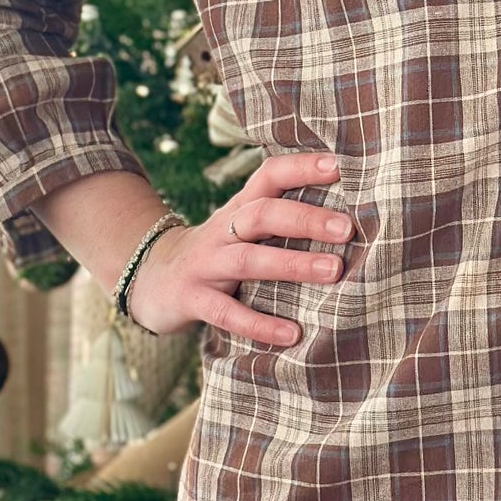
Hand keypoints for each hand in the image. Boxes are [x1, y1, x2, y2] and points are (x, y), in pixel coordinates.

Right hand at [125, 150, 356, 348]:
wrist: (150, 279)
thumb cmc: (217, 252)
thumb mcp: (242, 228)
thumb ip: (282, 219)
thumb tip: (351, 217)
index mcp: (239, 209)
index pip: (269, 176)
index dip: (301, 167)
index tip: (340, 166)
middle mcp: (223, 230)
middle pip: (263, 214)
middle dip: (306, 218)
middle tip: (348, 228)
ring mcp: (205, 264)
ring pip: (249, 259)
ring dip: (292, 264)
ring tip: (334, 271)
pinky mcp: (192, 300)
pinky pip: (226, 313)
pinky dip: (259, 324)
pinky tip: (292, 334)